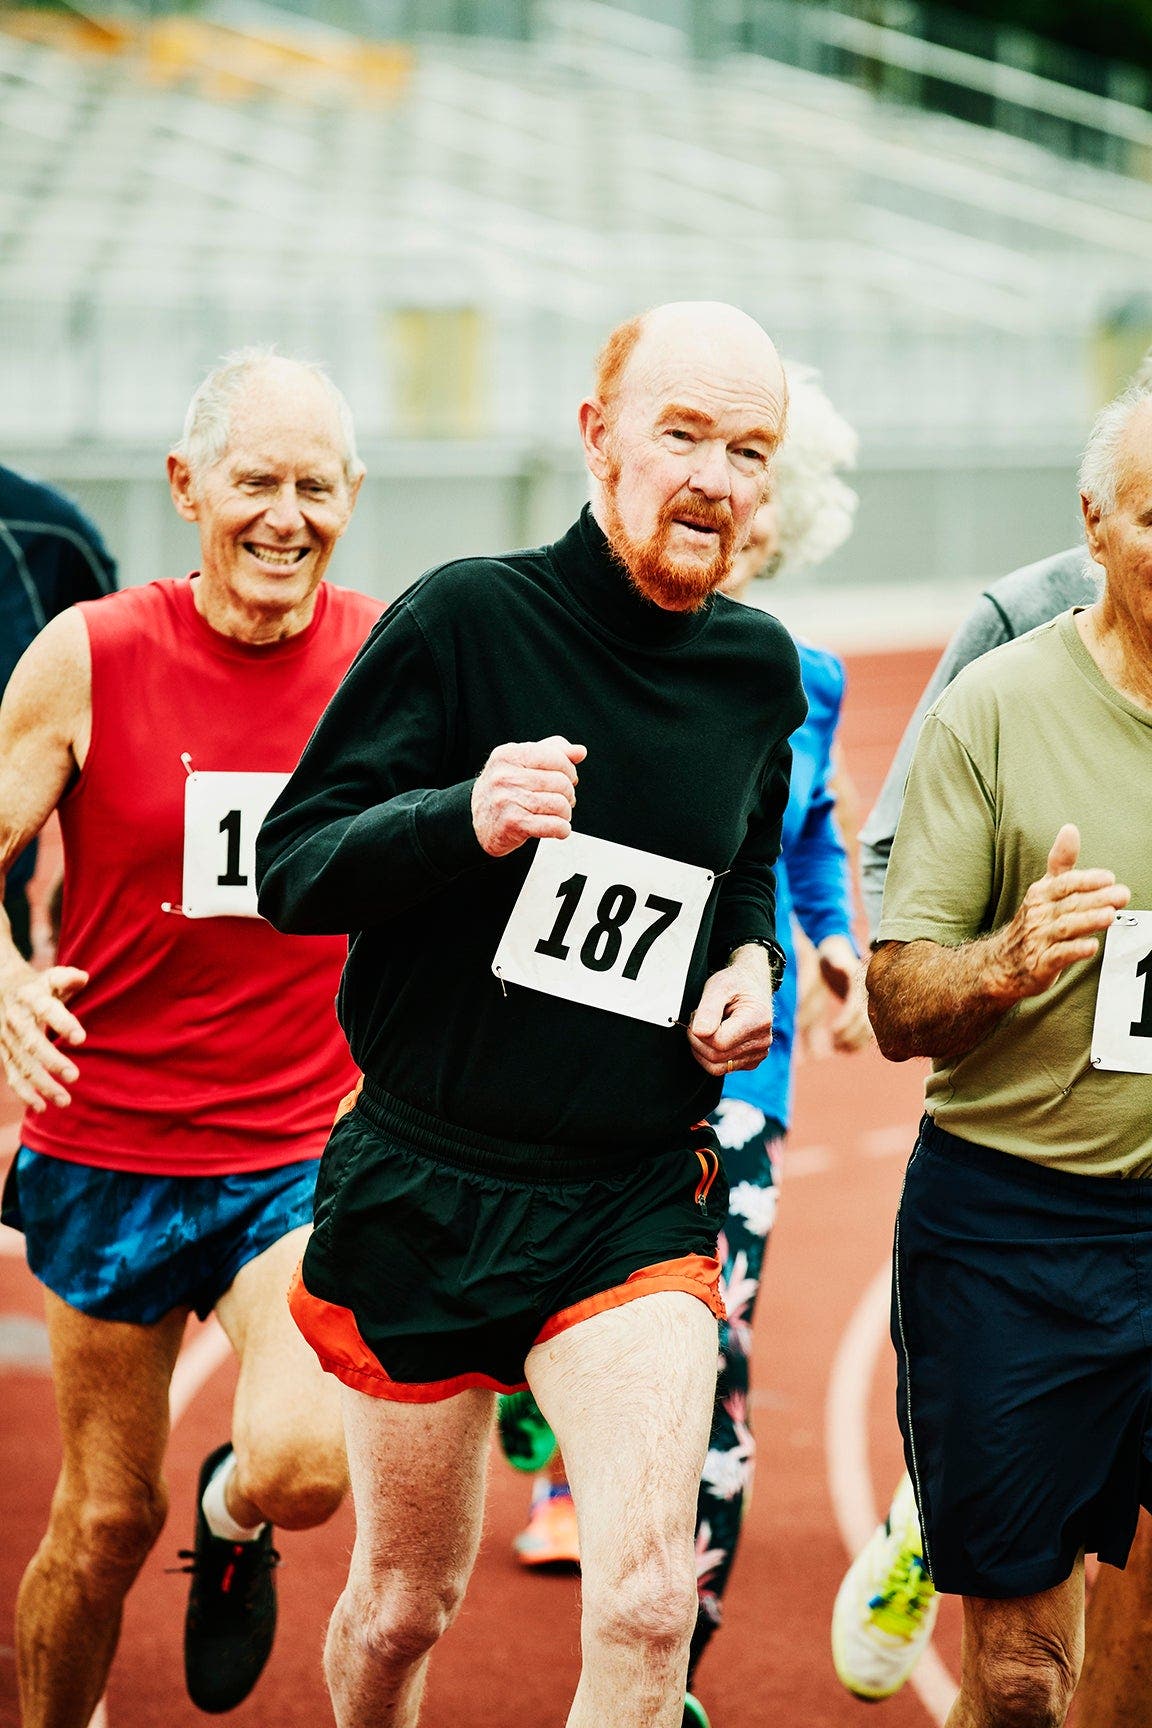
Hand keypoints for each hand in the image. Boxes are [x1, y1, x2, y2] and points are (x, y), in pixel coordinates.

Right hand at [0, 961, 87, 1111]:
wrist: (1, 988)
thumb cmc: (38, 986)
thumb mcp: (51, 977)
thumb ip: (67, 978)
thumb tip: (83, 979)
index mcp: (31, 997)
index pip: (47, 1010)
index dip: (63, 1023)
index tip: (81, 1039)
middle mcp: (17, 1019)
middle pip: (32, 1042)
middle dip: (52, 1061)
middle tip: (74, 1077)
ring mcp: (8, 1038)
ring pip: (23, 1064)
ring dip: (42, 1084)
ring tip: (65, 1101)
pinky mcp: (5, 1053)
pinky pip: (13, 1075)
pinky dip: (25, 1093)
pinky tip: (41, 1107)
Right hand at [471, 736, 587, 858]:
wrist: (475, 822)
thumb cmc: (505, 790)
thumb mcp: (522, 763)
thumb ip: (552, 752)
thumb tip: (579, 752)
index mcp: (508, 755)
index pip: (555, 756)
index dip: (569, 770)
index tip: (568, 779)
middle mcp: (505, 776)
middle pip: (561, 782)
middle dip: (568, 794)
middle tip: (562, 800)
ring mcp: (507, 799)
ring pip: (560, 804)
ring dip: (565, 813)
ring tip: (557, 815)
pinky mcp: (513, 823)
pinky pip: (554, 825)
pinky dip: (562, 829)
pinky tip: (559, 829)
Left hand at [687, 947, 772, 1076]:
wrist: (751, 985)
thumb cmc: (735, 983)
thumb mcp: (718, 986)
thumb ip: (708, 1009)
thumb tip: (700, 1032)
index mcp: (758, 1020)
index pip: (719, 1042)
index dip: (699, 1032)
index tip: (697, 1015)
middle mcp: (763, 1040)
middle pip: (716, 1057)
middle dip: (699, 1041)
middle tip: (699, 1020)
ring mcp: (759, 1053)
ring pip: (718, 1067)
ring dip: (704, 1050)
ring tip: (708, 1027)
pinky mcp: (752, 1060)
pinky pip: (724, 1068)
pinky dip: (713, 1055)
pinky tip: (718, 1036)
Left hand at [817, 934, 871, 1053]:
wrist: (840, 952)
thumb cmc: (833, 953)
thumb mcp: (832, 953)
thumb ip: (836, 960)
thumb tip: (840, 966)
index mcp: (860, 985)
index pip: (857, 1008)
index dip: (847, 1022)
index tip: (833, 1031)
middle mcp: (867, 997)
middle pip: (866, 1023)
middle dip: (851, 1036)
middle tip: (834, 1043)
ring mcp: (867, 1005)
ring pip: (867, 1031)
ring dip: (855, 1043)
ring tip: (837, 1048)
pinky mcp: (863, 1012)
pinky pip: (865, 1032)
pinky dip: (857, 1044)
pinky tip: (843, 1049)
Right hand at [991, 824, 1129, 999]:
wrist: (1001, 964)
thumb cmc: (1031, 924)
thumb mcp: (1043, 890)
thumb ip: (1060, 862)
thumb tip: (1070, 829)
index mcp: (1040, 895)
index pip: (1064, 884)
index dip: (1086, 880)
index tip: (1109, 878)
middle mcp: (1038, 915)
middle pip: (1069, 904)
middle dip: (1096, 899)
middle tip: (1122, 895)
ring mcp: (1037, 940)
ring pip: (1065, 928)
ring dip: (1088, 921)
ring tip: (1110, 915)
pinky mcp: (1040, 965)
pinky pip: (1057, 956)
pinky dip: (1074, 951)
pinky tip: (1091, 946)